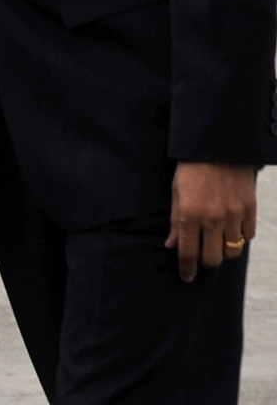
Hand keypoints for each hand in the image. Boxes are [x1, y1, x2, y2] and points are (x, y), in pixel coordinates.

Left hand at [165, 161, 255, 281]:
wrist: (217, 144)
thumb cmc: (191, 167)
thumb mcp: (176, 192)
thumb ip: (176, 222)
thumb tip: (171, 246)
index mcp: (190, 214)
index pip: (188, 253)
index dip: (186, 269)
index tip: (186, 277)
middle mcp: (213, 218)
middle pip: (213, 259)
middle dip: (205, 261)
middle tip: (201, 254)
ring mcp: (233, 215)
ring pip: (232, 251)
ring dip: (223, 250)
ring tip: (216, 241)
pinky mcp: (250, 209)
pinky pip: (247, 236)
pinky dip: (239, 238)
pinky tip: (231, 229)